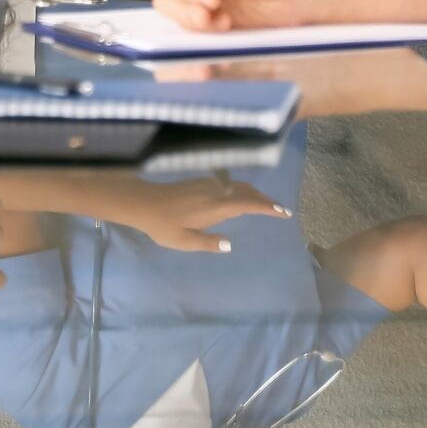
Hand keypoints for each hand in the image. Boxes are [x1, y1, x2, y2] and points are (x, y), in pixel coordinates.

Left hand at [106, 176, 288, 251]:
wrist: (143, 202)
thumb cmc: (163, 225)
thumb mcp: (183, 241)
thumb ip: (207, 243)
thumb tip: (229, 245)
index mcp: (214, 206)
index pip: (247, 204)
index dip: (267, 207)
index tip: (283, 212)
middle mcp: (215, 191)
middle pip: (247, 192)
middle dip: (266, 200)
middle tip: (281, 210)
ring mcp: (208, 184)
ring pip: (239, 185)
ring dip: (255, 193)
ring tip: (266, 204)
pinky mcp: (201, 182)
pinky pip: (230, 183)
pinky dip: (242, 189)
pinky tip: (241, 196)